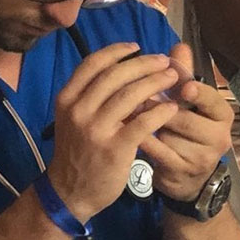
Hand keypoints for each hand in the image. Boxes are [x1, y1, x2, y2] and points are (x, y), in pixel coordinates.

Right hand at [47, 43, 180, 221]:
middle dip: (144, 64)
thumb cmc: (77, 151)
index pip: (93, 63)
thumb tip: (121, 69)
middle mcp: (79, 109)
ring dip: (156, 82)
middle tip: (163, 61)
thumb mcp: (73, 118)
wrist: (69, 192)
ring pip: (131, 94)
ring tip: (173, 77)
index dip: (117, 51)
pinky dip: (160, 111)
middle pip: (116, 74)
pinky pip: (142, 122)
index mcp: (67, 98)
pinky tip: (172, 107)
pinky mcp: (115, 148)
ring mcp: (96, 129)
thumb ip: (91, 95)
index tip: (136, 46)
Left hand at [139, 43, 233, 201]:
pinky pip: (158, 152)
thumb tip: (180, 46)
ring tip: (130, 114)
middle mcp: (219, 138)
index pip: (212, 100)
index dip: (198, 93)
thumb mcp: (190, 103)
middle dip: (159, 107)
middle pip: (185, 118)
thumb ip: (185, 74)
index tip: (185, 87)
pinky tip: (128, 131)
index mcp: (222, 115)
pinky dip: (142, 139)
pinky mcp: (182, 172)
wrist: (187, 176)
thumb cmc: (187, 131)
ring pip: (169, 135)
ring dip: (148, 124)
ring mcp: (201, 158)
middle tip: (138, 97)